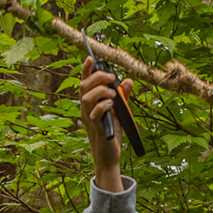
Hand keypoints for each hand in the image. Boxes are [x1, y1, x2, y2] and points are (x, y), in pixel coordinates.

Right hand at [79, 57, 130, 191]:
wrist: (110, 155)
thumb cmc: (112, 132)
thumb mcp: (119, 111)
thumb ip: (123, 96)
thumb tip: (128, 80)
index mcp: (90, 102)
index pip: (85, 82)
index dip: (86, 69)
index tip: (90, 58)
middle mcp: (86, 109)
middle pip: (84, 86)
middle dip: (98, 77)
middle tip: (112, 77)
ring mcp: (90, 118)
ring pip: (86, 98)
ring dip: (101, 91)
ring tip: (114, 94)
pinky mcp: (96, 128)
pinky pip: (94, 113)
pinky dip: (103, 106)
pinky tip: (111, 104)